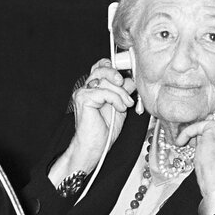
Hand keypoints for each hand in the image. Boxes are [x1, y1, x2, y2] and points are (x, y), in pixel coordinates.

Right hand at [49, 59, 135, 185]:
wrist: (94, 148)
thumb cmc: (104, 132)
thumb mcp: (120, 107)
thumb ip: (123, 93)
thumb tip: (131, 80)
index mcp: (94, 88)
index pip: (100, 66)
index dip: (113, 66)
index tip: (125, 74)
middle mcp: (86, 88)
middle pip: (101, 68)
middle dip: (117, 75)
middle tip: (124, 85)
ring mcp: (83, 93)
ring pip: (105, 80)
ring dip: (120, 93)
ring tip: (125, 105)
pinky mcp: (83, 99)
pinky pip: (104, 92)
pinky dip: (116, 100)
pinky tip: (120, 109)